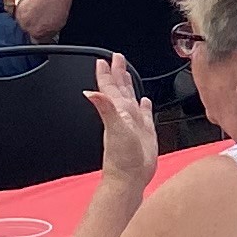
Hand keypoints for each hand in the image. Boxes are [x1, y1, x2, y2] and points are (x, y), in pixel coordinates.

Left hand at [87, 53, 161, 187]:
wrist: (130, 177)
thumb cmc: (121, 158)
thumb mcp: (115, 128)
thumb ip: (105, 108)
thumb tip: (91, 92)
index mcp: (117, 111)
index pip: (109, 87)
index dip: (107, 73)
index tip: (104, 59)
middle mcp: (124, 115)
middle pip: (120, 88)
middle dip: (118, 73)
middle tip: (117, 58)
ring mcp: (134, 123)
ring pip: (130, 98)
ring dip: (129, 85)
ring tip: (127, 74)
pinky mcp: (145, 132)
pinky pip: (145, 113)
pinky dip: (145, 105)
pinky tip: (145, 101)